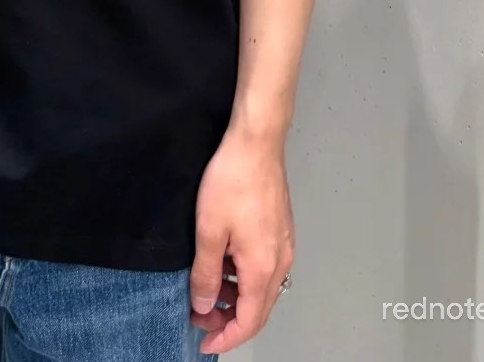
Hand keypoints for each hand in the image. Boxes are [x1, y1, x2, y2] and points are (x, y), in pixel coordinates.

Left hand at [188, 122, 294, 353]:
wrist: (256, 142)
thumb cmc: (234, 180)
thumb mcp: (208, 231)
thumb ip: (206, 274)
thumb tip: (205, 306)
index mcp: (263, 268)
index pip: (249, 322)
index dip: (225, 337)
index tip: (204, 342)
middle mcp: (280, 261)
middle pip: (258, 308)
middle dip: (229, 319)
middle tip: (200, 316)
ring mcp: (284, 245)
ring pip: (262, 288)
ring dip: (237, 297)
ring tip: (208, 288)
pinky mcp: (281, 229)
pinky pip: (265, 267)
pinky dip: (245, 276)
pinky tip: (225, 262)